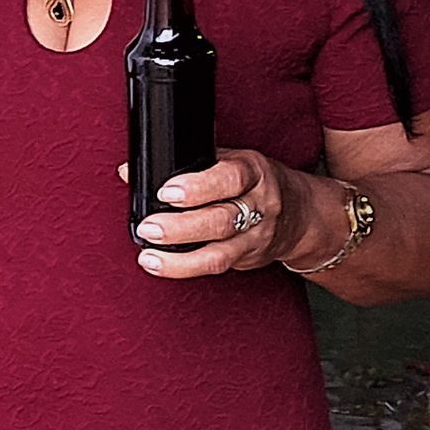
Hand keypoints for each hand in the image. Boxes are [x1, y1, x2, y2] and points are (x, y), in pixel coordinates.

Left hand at [123, 148, 317, 279]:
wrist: (301, 214)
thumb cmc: (253, 181)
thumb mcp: (229, 160)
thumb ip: (186, 165)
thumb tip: (129, 171)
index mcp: (253, 172)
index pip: (230, 178)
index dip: (198, 186)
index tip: (167, 192)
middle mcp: (260, 205)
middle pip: (222, 220)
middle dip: (181, 227)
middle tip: (149, 227)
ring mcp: (257, 236)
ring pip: (220, 253)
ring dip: (180, 259)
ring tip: (148, 256)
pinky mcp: (249, 259)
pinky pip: (217, 267)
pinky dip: (185, 269)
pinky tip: (161, 265)